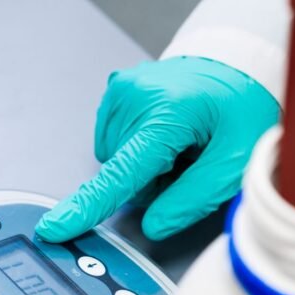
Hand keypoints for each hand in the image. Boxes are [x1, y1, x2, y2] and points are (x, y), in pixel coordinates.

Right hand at [34, 56, 278, 242]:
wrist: (235, 66)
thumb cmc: (240, 109)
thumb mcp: (236, 161)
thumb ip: (195, 198)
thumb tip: (153, 225)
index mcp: (167, 114)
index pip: (121, 173)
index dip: (88, 206)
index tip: (54, 227)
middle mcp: (134, 97)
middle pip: (122, 175)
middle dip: (153, 181)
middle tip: (188, 158)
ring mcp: (120, 91)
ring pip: (115, 161)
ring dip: (145, 164)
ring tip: (179, 142)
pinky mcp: (113, 92)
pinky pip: (114, 142)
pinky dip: (136, 147)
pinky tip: (163, 133)